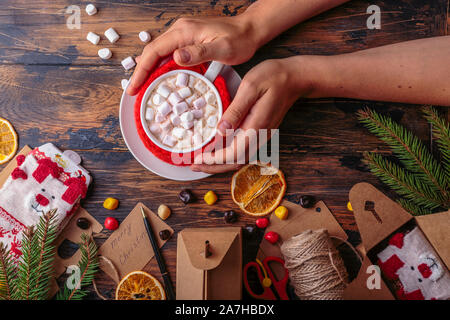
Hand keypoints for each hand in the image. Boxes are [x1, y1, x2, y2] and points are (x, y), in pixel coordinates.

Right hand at [127, 15, 258, 95]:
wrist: (249, 30)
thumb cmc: (239, 39)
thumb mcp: (222, 48)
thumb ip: (200, 52)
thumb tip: (176, 57)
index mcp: (184, 31)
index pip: (154, 50)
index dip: (141, 70)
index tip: (134, 87)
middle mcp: (180, 30)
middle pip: (152, 51)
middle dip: (140, 72)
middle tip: (134, 91)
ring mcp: (183, 34)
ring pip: (158, 52)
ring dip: (149, 69)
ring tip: (142, 87)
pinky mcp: (188, 40)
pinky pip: (168, 53)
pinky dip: (160, 66)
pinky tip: (158, 77)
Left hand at [191, 56, 314, 173]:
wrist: (296, 77)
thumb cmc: (273, 77)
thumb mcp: (250, 87)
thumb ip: (235, 110)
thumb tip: (220, 130)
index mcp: (256, 126)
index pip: (233, 153)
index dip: (214, 159)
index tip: (198, 158)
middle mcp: (260, 135)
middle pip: (236, 162)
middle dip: (214, 167)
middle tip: (194, 165)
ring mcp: (262, 135)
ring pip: (240, 158)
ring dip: (221, 163)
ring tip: (202, 160)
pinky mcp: (262, 132)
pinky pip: (244, 150)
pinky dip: (229, 155)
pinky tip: (218, 150)